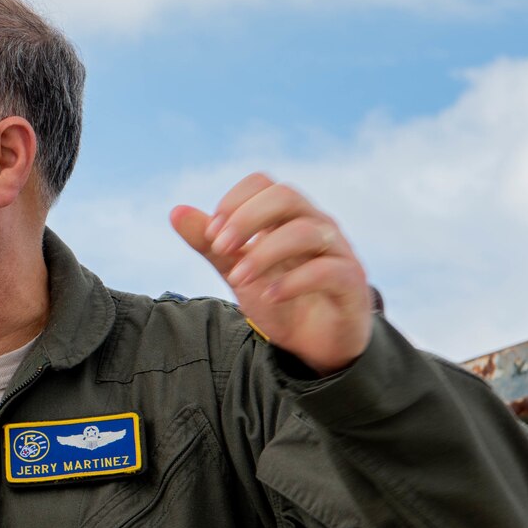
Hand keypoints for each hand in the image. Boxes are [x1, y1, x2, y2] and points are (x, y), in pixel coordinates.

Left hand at [170, 173, 372, 375]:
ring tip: (238, 278)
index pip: (262, 183)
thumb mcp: (236, 270)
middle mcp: (316, 225)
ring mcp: (338, 251)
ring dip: (263, 253)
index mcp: (287, 217)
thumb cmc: (278, 298)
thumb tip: (175, 211)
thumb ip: (210, 244)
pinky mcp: (351, 282)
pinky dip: (293, 281)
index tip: (210, 235)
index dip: (233, 201)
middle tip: (219, 248)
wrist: (313, 344)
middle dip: (246, 219)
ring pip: (305, 232)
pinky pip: (327, 270)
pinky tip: (269, 295)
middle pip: (285, 196)